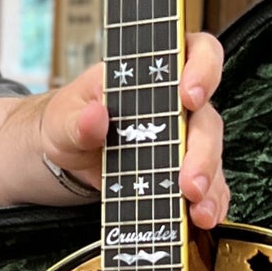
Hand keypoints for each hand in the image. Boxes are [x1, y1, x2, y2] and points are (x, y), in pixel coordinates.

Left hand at [40, 32, 229, 229]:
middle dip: (202, 152)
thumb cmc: (67, 121)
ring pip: (211, 158)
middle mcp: (176, 105)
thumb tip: (94, 116)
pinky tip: (202, 217)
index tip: (188, 96)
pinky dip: (209, 203)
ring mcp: (182, 142)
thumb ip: (77, 119)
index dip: (202, 69)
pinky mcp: (180, 174)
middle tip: (189, 180)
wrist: (60, 158)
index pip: (196, 53)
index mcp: (152, 75)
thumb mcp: (62, 117)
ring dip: (209, 184)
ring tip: (198, 208)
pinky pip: (206, 187)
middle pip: (206, 120)